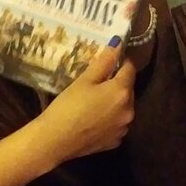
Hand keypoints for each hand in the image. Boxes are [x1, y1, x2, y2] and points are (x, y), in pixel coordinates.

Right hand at [36, 42, 135, 163]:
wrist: (55, 141)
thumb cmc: (68, 106)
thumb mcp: (84, 80)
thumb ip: (104, 62)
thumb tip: (117, 44)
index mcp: (122, 92)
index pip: (130, 69)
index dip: (121, 61)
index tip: (109, 60)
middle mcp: (129, 110)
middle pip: (128, 90)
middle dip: (117, 83)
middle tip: (97, 82)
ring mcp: (123, 128)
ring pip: (123, 108)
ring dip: (115, 102)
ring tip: (95, 102)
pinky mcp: (115, 141)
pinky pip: (117, 124)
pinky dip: (110, 119)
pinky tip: (94, 119)